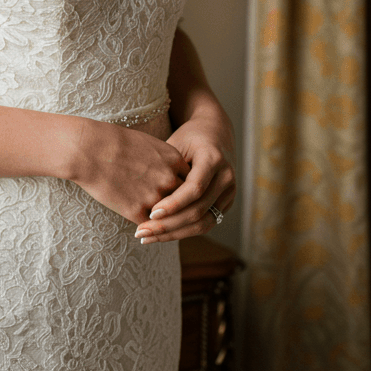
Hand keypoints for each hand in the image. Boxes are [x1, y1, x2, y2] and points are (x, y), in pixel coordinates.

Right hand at [71, 118, 190, 224]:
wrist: (88, 148)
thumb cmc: (112, 141)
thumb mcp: (146, 143)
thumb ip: (163, 161)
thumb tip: (168, 174)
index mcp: (173, 159)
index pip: (189, 181)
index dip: (182, 189)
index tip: (175, 193)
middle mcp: (169, 178)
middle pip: (184, 201)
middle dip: (177, 208)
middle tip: (173, 215)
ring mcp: (155, 196)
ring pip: (168, 217)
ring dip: (163, 221)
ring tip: (157, 226)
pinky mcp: (137, 211)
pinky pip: (148, 225)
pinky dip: (145, 227)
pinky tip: (141, 228)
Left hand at [134, 110, 235, 243]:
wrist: (215, 133)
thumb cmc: (188, 137)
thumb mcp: (175, 144)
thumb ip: (165, 168)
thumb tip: (141, 193)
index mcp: (213, 159)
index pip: (194, 189)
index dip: (173, 204)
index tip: (151, 213)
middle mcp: (226, 178)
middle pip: (198, 211)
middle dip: (169, 225)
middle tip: (142, 232)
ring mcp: (229, 193)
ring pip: (203, 223)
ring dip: (174, 234)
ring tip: (147, 237)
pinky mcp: (225, 204)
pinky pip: (205, 223)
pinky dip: (183, 231)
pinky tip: (162, 234)